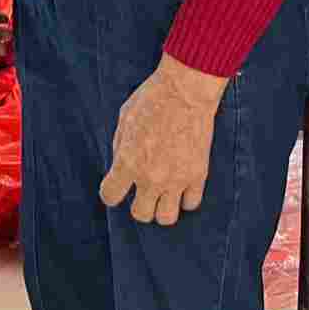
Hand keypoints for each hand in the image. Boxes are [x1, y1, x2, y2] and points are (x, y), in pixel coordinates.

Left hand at [100, 54, 228, 225]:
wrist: (186, 91)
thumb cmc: (152, 99)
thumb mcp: (124, 119)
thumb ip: (120, 147)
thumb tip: (120, 164)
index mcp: (128, 162)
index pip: (110, 196)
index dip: (110, 192)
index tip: (115, 186)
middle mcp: (150, 177)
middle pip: (140, 215)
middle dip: (137, 205)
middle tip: (141, 190)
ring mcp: (176, 179)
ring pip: (166, 218)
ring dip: (161, 208)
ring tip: (162, 194)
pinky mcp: (197, 175)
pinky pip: (191, 204)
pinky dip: (184, 199)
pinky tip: (181, 186)